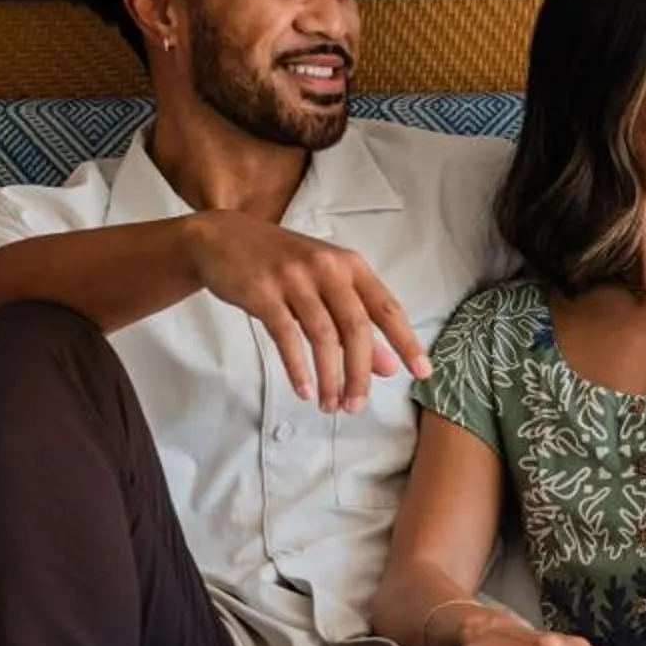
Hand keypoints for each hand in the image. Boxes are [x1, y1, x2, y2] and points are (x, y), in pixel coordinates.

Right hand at [184, 212, 431, 413]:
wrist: (222, 238)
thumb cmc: (282, 265)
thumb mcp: (325, 287)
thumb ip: (357, 325)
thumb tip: (388, 368)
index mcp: (350, 266)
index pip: (387, 308)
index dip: (406, 342)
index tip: (423, 373)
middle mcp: (327, 268)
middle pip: (356, 328)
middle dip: (360, 373)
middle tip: (358, 407)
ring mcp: (294, 278)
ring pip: (323, 335)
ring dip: (330, 377)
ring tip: (331, 405)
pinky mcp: (263, 291)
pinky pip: (286, 336)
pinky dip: (298, 367)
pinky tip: (305, 389)